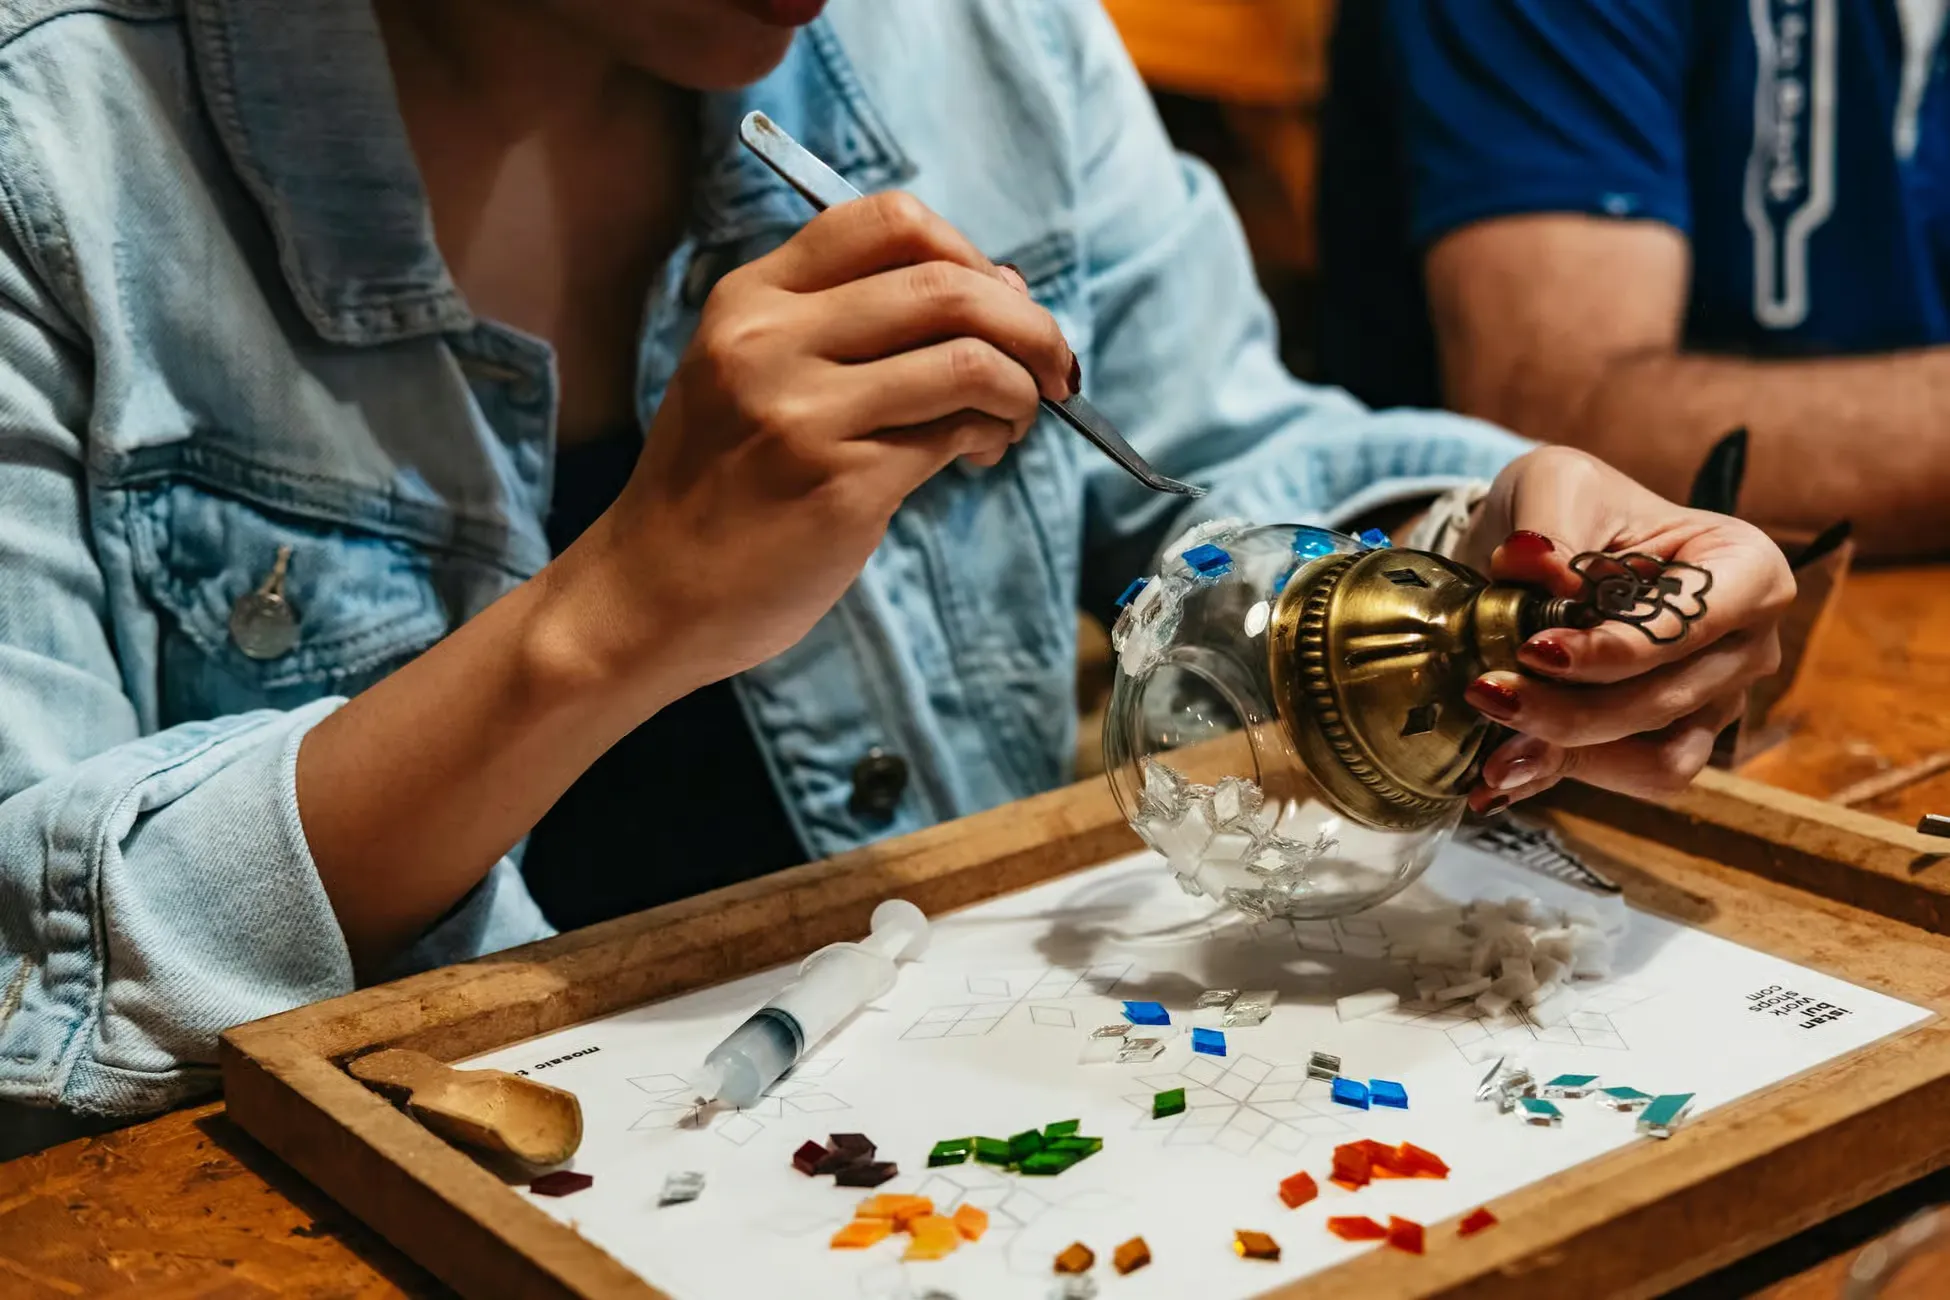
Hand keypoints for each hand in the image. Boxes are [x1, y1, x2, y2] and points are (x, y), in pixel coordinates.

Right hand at [563, 191, 1075, 701]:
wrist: (652, 592)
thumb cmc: (719, 485)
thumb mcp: (750, 371)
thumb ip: (851, 324)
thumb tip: (1000, 289)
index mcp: (750, 298)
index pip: (887, 220)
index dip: (967, 250)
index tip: (998, 295)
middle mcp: (771, 342)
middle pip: (945, 284)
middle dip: (1027, 321)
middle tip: (1053, 364)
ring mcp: (804, 414)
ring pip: (967, 359)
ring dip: (1023, 385)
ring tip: (1017, 415)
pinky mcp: (841, 486)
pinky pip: (955, 432)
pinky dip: (994, 433)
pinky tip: (981, 452)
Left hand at [1453, 446, 1795, 807]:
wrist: (1546, 546)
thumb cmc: (1573, 505)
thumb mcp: (1554, 486)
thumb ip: (1546, 525)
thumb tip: (1535, 563)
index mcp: (1746, 567)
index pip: (1692, 625)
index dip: (1617, 650)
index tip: (1534, 649)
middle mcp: (1748, 643)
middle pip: (1667, 700)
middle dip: (1571, 710)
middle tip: (1487, 693)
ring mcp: (1717, 700)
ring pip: (1658, 758)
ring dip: (1571, 757)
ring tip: (1494, 753)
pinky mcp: (1673, 739)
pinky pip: (1631, 780)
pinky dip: (1565, 779)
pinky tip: (1500, 779)